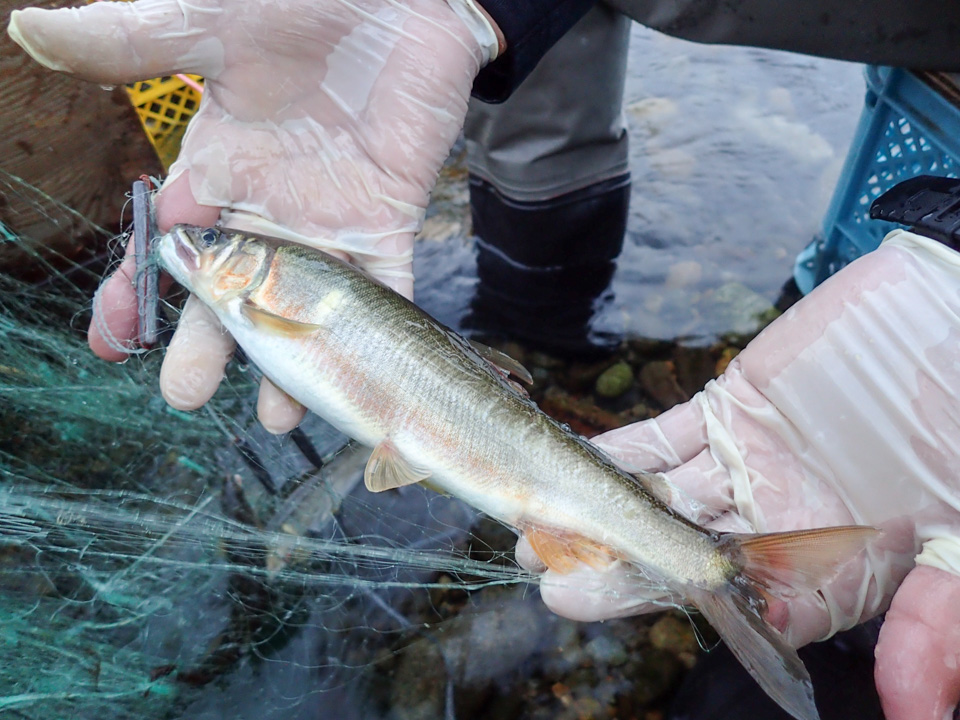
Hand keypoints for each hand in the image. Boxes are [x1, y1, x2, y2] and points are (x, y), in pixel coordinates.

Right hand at [8, 0, 484, 430]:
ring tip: (281, 417)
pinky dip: (375, 334)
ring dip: (293, 362)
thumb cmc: (306, 5)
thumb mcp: (213, 23)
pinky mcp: (387, 219)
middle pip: (233, 295)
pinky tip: (362, 381)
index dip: (138, 292)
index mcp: (220, 168)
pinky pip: (384, 291)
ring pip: (305, 309)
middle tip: (185, 393)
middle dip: (209, 345)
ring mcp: (329, 221)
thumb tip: (31, 29)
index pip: (168, 246)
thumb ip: (132, 41)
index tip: (112, 339)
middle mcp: (270, 209)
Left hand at [516, 230, 959, 719]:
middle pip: (683, 556)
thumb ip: (942, 615)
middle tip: (553, 577)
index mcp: (833, 562)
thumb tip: (919, 711)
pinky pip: (667, 437)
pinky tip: (575, 462)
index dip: (679, 613)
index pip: (744, 608)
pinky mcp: (733, 408)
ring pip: (663, 499)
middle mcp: (779, 519)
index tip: (618, 612)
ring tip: (538, 524)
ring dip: (601, 513)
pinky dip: (623, 451)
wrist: (954, 307)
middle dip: (618, 569)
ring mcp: (749, 463)